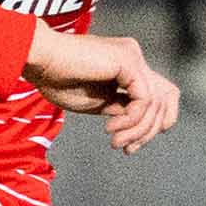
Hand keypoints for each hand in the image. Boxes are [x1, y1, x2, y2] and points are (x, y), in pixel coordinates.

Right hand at [22, 25, 179, 154]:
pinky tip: (111, 127)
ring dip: (138, 129)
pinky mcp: (128, 61)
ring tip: (115, 141)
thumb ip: (120, 109)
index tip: (130, 146)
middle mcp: (134, 58)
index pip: (160, 96)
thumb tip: (138, 125)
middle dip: (148, 132)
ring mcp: (133, 57)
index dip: (153, 124)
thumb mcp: (97, 103)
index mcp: (127, 67)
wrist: (40, 61)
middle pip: (165, 100)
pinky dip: (132, 119)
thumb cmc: (57, 80)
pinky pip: (144, 99)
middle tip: (125, 148)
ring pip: (156, 103)